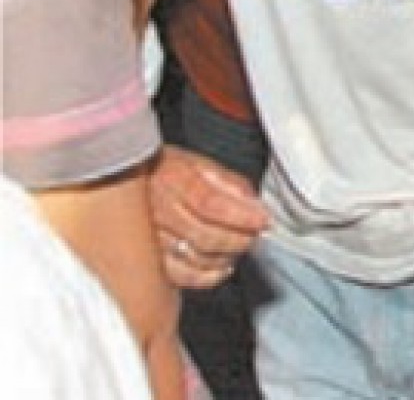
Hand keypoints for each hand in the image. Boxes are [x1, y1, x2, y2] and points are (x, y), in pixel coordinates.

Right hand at [148, 146, 268, 290]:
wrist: (122, 181)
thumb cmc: (167, 171)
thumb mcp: (200, 163)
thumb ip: (230, 183)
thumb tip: (256, 207)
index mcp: (173, 179)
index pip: (211, 204)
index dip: (241, 216)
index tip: (264, 221)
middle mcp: (156, 210)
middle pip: (204, 235)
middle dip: (238, 240)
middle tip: (255, 236)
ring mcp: (147, 237)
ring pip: (193, 258)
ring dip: (225, 257)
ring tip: (239, 248)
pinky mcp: (144, 258)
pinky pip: (177, 276)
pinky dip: (205, 277)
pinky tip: (221, 267)